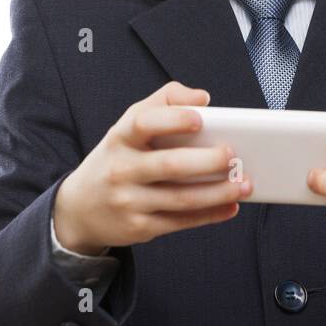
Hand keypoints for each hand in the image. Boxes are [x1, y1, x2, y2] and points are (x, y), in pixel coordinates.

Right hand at [53, 81, 251, 253]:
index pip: (143, 123)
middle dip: (207, 161)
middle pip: (169, 165)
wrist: (80, 207)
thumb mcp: (129, 124)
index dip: (173, 119)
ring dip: (218, 192)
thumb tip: (202, 98)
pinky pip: (181, 221)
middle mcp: (122, 169)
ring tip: (245, 184)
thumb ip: (165, 101)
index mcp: (121, 137)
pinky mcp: (139, 227)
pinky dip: (210, 215)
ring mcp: (129, 201)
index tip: (200, 118)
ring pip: (181, 198)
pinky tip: (231, 206)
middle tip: (234, 155)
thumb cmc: (119, 156)